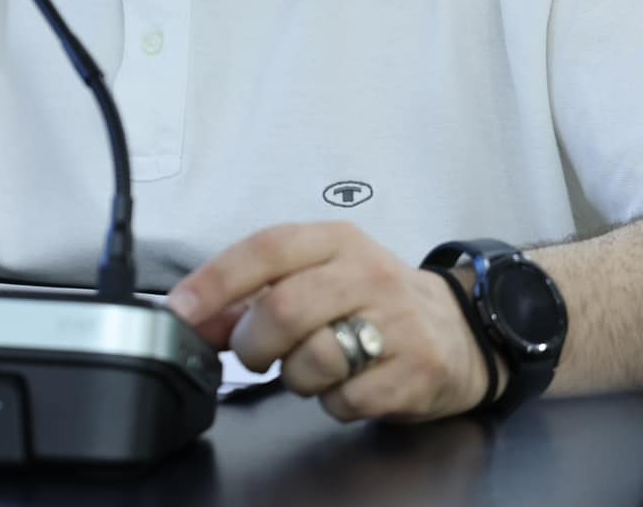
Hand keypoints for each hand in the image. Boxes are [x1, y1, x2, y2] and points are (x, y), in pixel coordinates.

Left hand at [166, 222, 494, 422]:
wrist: (460, 329)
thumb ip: (253, 294)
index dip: (217, 281)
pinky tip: (349, 384)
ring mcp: (397, 322)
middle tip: (255, 353)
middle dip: (253, 343)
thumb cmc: (373, 301)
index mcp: (337, 242)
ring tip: (313, 367)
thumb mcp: (319, 278)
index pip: (267, 249)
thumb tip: (189, 317)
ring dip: (296, 377)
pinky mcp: (416, 370)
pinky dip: (334, 402)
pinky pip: (346, 399)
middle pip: (284, 309)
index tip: (182, 310)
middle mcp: (369, 274)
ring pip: (314, 359)